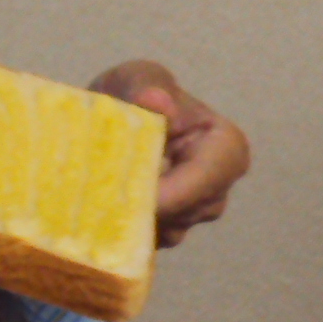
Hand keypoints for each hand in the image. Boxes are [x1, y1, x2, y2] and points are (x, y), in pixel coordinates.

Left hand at [90, 60, 250, 247]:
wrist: (110, 122)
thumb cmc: (132, 94)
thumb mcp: (137, 79)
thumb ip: (146, 86)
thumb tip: (159, 103)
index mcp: (225, 146)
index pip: (209, 176)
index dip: (175, 191)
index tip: (138, 194)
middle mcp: (217, 188)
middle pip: (188, 211)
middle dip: (148, 206)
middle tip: (103, 195)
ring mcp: (193, 215)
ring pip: (167, 230)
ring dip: (131, 217)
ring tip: (97, 194)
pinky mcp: (165, 232)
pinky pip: (149, 243)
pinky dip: (122, 228)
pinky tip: (99, 208)